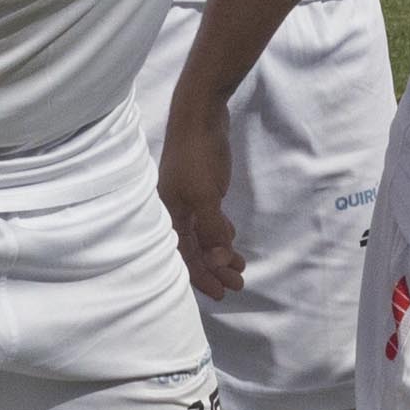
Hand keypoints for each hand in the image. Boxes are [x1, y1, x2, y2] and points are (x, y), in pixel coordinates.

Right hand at [158, 92, 244, 296]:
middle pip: (195, 248)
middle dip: (215, 269)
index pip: (184, 254)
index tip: (220, 294)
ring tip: (240, 268)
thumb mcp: (205, 195)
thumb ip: (212, 228)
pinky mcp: (204, 188)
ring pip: (205, 235)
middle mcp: (176, 210)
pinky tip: (231, 241)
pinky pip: (210, 219)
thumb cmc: (197, 155)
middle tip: (238, 285)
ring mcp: (190, 199)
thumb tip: (217, 261)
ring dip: (221, 252)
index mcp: (169, 214)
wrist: (200, 116)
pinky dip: (220, 232)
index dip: (201, 276)